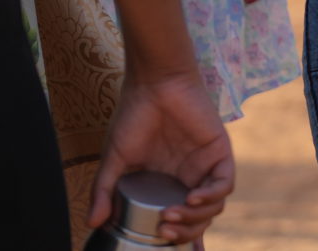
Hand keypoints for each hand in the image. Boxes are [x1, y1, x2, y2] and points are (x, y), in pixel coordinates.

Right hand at [91, 70, 234, 241]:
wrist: (153, 82)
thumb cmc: (134, 116)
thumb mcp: (114, 160)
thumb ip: (104, 191)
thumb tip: (92, 223)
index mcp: (169, 183)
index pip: (181, 220)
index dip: (177, 240)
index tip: (161, 247)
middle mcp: (190, 178)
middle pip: (198, 220)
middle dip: (183, 233)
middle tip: (162, 232)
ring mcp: (206, 165)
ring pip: (213, 207)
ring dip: (194, 217)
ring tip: (170, 216)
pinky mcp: (219, 151)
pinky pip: (225, 183)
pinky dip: (210, 196)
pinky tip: (190, 198)